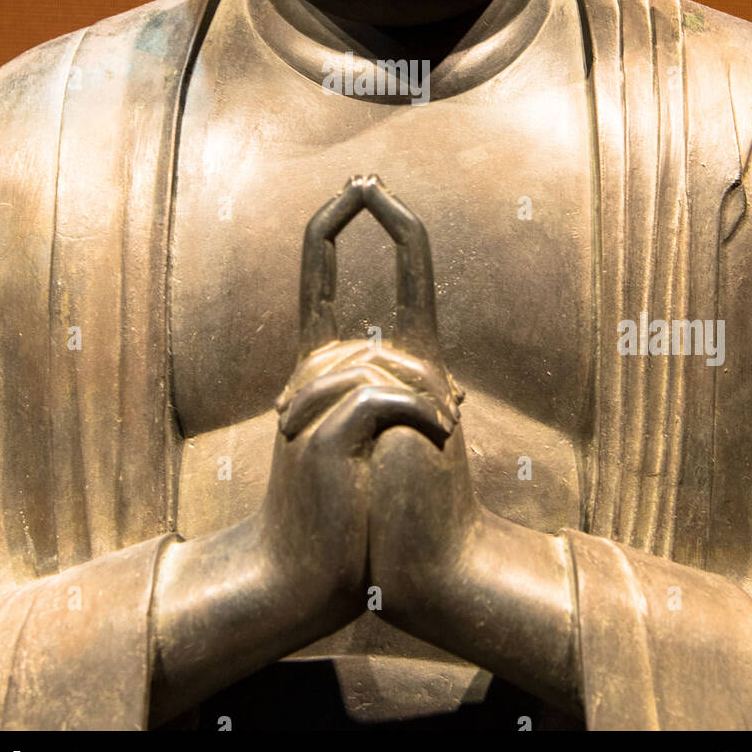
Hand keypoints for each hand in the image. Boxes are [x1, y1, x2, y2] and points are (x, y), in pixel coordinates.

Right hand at [253, 176, 459, 644]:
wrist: (312, 569)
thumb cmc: (358, 503)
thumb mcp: (378, 437)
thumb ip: (393, 395)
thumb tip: (442, 379)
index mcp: (317, 364)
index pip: (318, 271)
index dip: (338, 219)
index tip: (360, 182)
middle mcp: (306, 374)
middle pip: (377, 335)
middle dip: (424, 381)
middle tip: (445, 434)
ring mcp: (307, 403)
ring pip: (386, 367)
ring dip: (428, 408)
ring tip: (441, 451)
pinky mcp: (321, 435)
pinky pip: (386, 400)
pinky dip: (422, 420)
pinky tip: (439, 446)